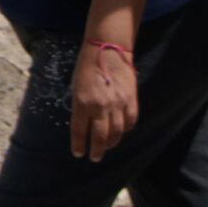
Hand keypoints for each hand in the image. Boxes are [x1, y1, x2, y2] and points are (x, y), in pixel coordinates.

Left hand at [70, 42, 137, 159]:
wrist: (108, 49)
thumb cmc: (87, 67)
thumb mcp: (76, 86)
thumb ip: (81, 107)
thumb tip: (84, 126)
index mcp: (82, 101)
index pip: (80, 130)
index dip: (79, 145)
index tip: (78, 154)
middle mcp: (100, 105)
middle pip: (100, 137)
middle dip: (96, 150)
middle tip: (94, 157)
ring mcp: (118, 103)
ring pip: (116, 133)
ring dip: (110, 143)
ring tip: (105, 148)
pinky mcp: (131, 100)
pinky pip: (130, 122)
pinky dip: (125, 130)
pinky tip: (120, 133)